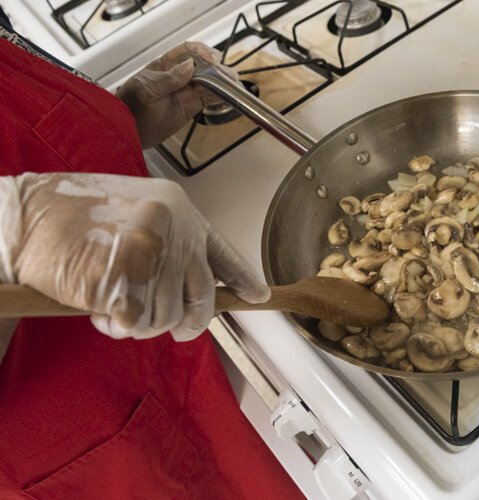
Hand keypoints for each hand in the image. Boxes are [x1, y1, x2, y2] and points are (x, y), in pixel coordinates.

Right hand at [0, 173, 269, 340]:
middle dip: (184, 322)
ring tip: (114, 307)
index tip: (258, 295)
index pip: (222, 254)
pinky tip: (99, 312)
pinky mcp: (124, 282)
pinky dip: (118, 327)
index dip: (242, 279)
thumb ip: (169, 245)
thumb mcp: (136, 212)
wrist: (22, 214)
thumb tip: (183, 288)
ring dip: (142, 325)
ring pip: (167, 317)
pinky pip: (136, 325)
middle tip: (168, 328)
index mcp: (181, 211)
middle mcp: (175, 231)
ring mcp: (151, 256)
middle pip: (202, 300)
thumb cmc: (69, 214)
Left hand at [116, 41, 236, 148]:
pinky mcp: (190, 107)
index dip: (201, 52)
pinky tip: (228, 96)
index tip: (211, 58)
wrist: (127, 130)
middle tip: (227, 76)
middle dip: (216, 69)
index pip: (187, 51)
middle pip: (202, 67)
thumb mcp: (147, 89)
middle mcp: (177, 76)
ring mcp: (184, 92)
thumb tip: (190, 67)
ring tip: (234, 85)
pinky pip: (208, 98)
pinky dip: (220, 97)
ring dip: (222, 83)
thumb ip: (168, 78)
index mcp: (165, 65)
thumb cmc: (131, 106)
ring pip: (208, 83)